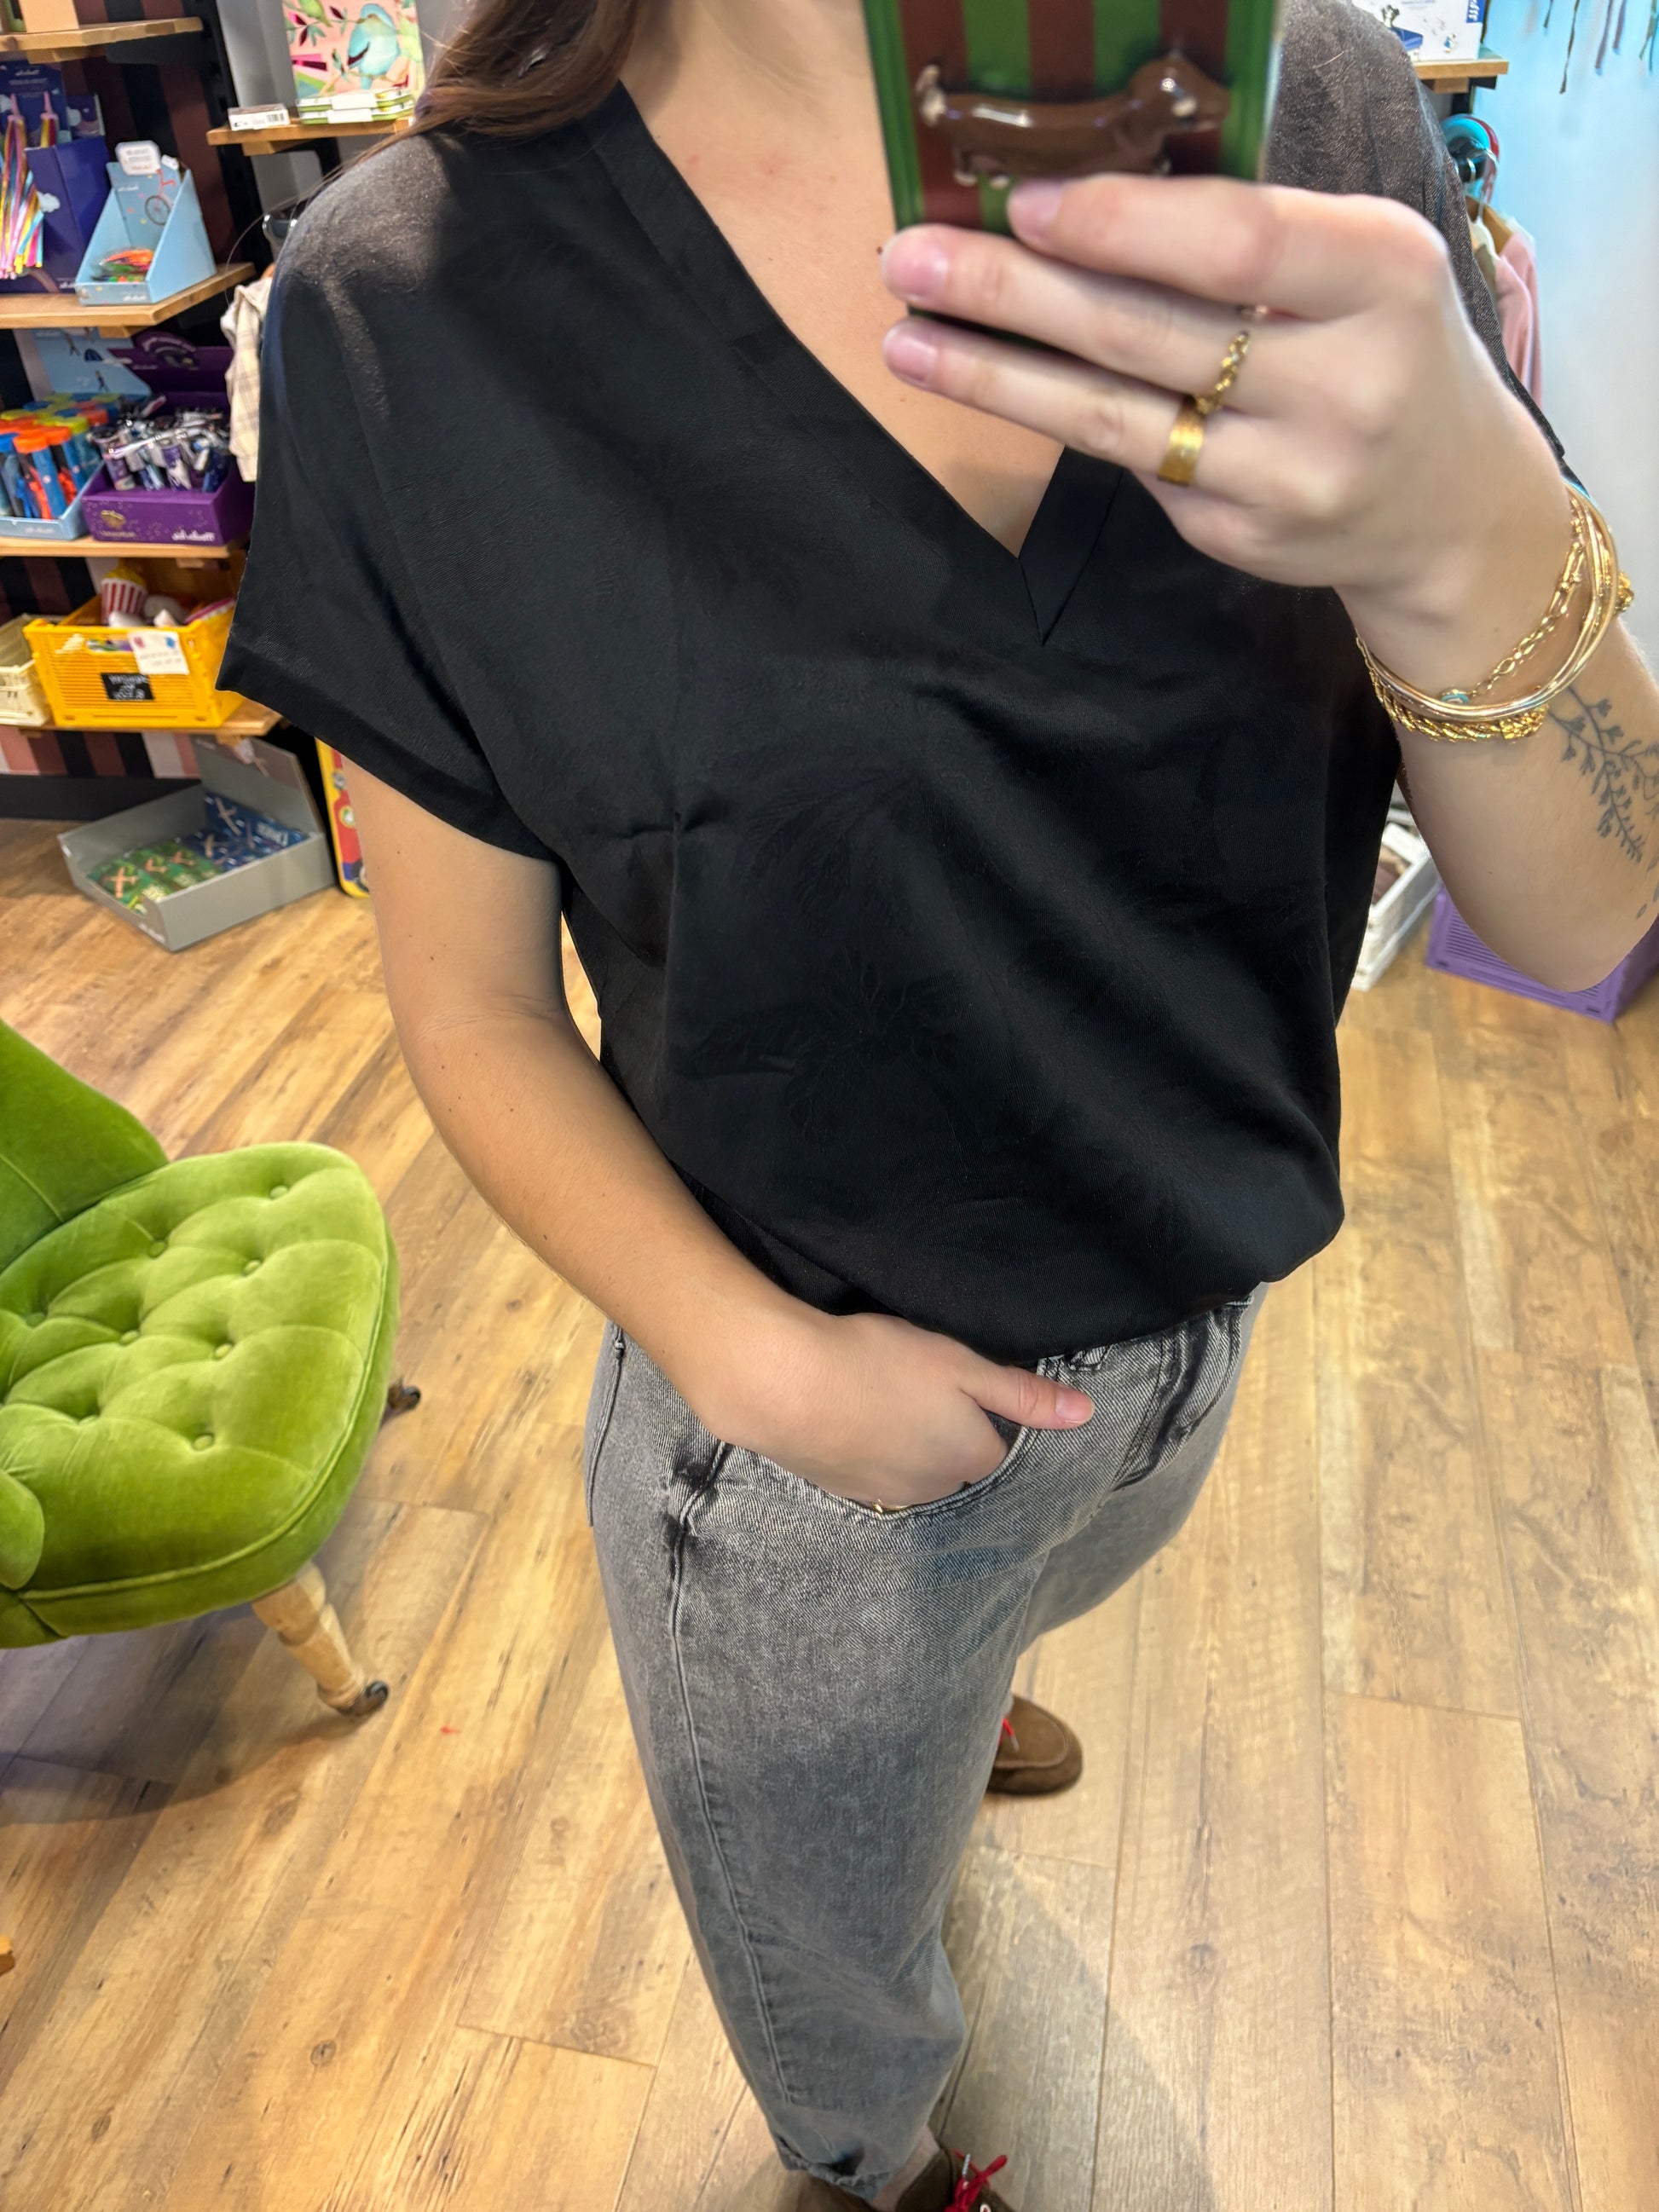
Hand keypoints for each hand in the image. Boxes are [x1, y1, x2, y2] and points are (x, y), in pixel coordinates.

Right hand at [683, 1304, 1093, 1511]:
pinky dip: (869, 1447)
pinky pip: (872, 1470)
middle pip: (957, 1463)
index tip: (964, 1382)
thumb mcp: (961, 1364)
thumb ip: (1021, 1394)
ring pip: (914, 1470)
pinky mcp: (840, 1488)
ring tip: (883, 1396)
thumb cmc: (880, 1364)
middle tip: (921, 1382)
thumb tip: (1084, 1413)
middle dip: (948, 1432)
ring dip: (907, 1441)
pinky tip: (851, 1413)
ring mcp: (883, 1495)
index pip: (999, 1448)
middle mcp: (933, 1490)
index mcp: (970, 1459)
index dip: (987, 1414)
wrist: (782, 1383)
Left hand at [876, 173, 1570, 695]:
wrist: (1449, 508)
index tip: (1019, 199)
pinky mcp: (1241, 540)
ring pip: (1115, 418)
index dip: (1117, 223)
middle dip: (1013, 292)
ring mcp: (1290, 477)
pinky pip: (1133, 467)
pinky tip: (992, 386)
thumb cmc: (1383, 348)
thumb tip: (1075, 192)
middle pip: (1147, 331)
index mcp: (1385, 276)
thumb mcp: (1358, 264)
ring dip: (996, 375)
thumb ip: (1250, 233)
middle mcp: (1346, 384)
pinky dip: (1057, 419)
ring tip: (905, 338)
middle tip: (909, 257)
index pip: (1235, 244)